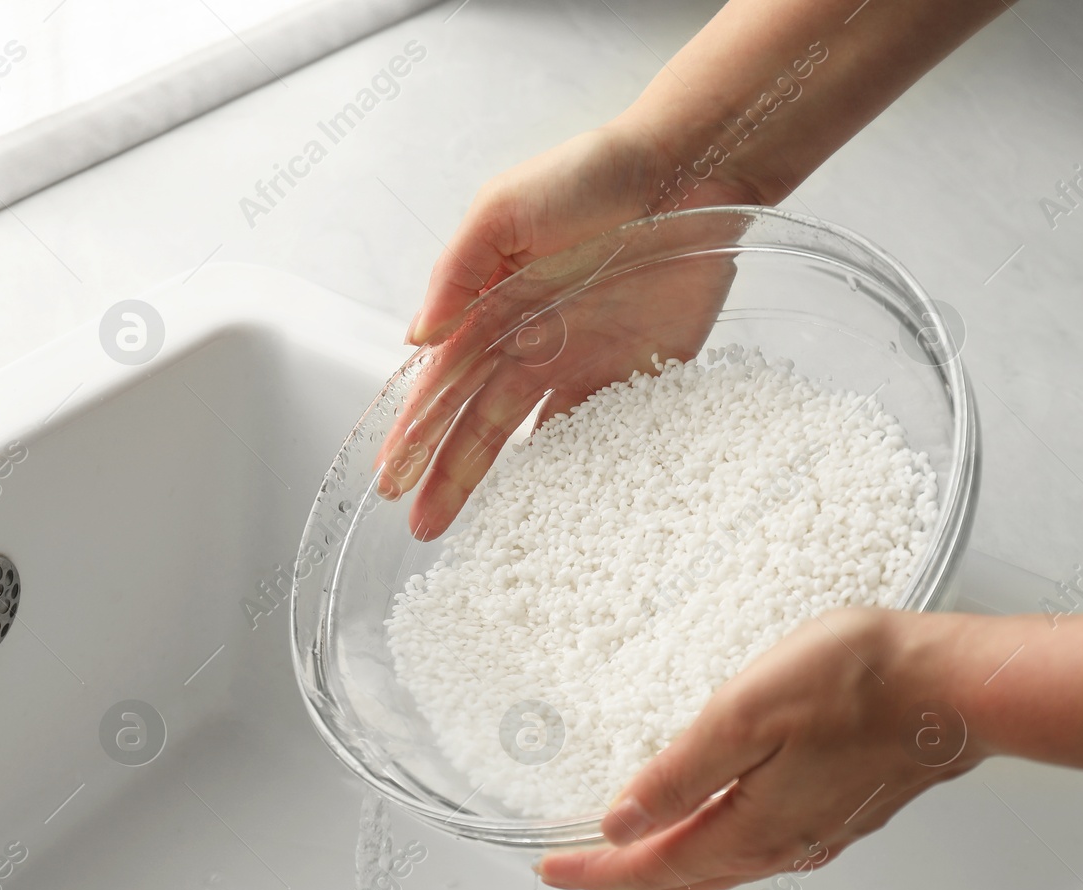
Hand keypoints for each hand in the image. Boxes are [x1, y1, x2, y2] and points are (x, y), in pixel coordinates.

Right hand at [376, 122, 763, 540]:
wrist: (691, 170)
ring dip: (497, 484)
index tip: (391, 478)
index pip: (441, 384)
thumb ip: (458, 272)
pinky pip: (599, 434)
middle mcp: (527, 343)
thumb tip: (417, 337)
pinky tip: (551, 510)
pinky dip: (576, 470)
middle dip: (445, 475)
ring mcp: (580, 363)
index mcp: (489, 307)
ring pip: (526, 439)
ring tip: (469, 525)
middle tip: (419, 526)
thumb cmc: (591, 175)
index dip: (415, 432)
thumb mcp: (503, 208)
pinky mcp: (636, 375)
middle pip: (476, 422)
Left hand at [537, 608, 984, 889]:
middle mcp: (785, 842)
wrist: (957, 686)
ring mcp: (816, 828)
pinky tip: (707, 819)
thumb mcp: (744, 714)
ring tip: (627, 848)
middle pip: (684, 875)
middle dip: (623, 875)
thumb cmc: (860, 684)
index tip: (552, 868)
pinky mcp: (840, 806)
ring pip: (721, 863)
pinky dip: (711, 841)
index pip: (654, 866)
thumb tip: (622, 822)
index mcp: (753, 827)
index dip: (597, 872)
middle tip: (576, 866)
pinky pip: (755, 843)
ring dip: (668, 862)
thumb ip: (679, 775)